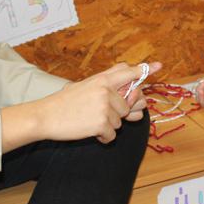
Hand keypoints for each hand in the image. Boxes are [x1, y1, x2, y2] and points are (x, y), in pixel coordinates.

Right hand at [1, 62, 156, 148]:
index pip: (128, 72)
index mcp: (103, 79)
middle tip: (98, 112)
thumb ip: (110, 89)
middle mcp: (107, 90)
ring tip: (87, 120)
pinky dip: (102, 137)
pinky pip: (112, 136)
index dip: (144, 70)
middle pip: (128, 106)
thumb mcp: (86, 86)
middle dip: (117, 113)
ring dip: (107, 125)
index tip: (158, 66)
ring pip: (120, 122)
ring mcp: (105, 107)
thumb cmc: (65, 102)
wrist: (45, 116)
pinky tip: (88, 130)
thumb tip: (138, 100)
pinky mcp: (101, 124)